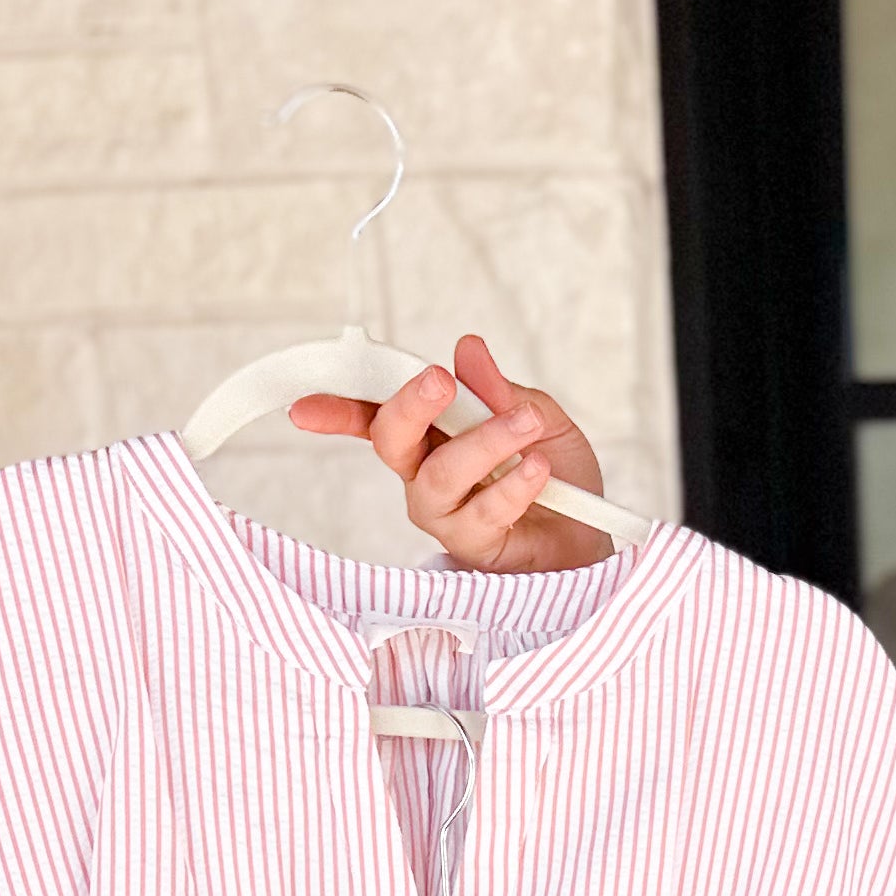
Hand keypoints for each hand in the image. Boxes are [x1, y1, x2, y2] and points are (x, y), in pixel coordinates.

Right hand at [288, 328, 612, 571]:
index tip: (302, 407)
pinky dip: (513, 484)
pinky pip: (482, 513)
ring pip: (438, 475)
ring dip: (483, 442)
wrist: (592, 536)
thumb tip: (467, 349)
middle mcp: (426, 473)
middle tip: (441, 381)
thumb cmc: (558, 477)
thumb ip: (501, 390)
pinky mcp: (474, 546)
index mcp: (432, 434)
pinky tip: (540, 469)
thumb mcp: (538, 418)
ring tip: (526, 427)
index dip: (337, 408)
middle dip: (409, 406)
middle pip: (390, 439)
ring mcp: (446, 513)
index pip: (376, 415)